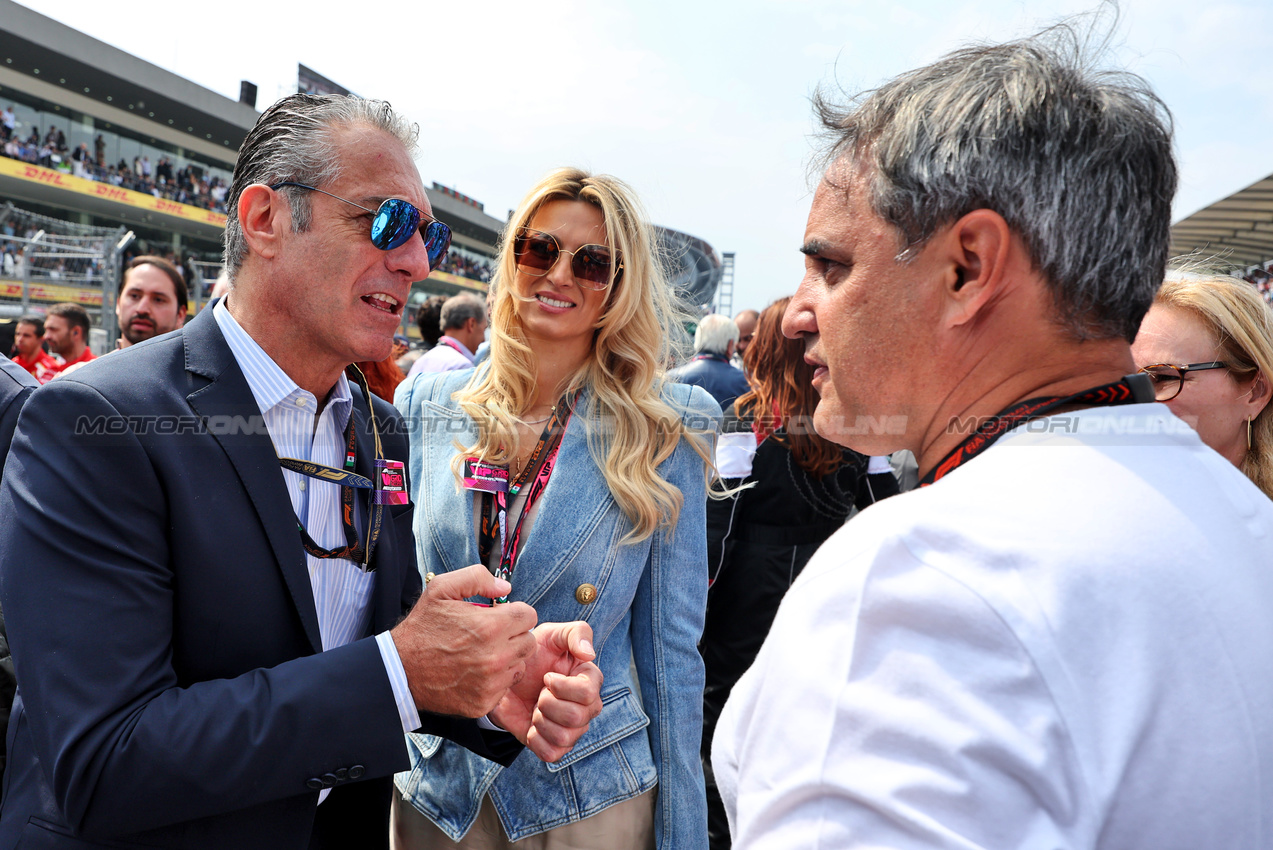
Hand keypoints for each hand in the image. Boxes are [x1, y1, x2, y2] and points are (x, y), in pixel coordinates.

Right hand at [391, 565, 537, 717]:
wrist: (399, 670)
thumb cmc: (422, 628)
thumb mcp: (442, 589)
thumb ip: (477, 578)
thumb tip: (505, 588)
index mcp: (490, 627)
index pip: (529, 616)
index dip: (514, 613)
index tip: (499, 617)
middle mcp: (495, 657)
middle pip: (529, 641)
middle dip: (514, 635)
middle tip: (491, 635)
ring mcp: (491, 683)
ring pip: (519, 665)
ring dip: (507, 658)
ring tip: (481, 653)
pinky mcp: (484, 703)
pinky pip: (505, 687)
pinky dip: (495, 680)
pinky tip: (474, 672)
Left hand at [489, 621, 603, 762]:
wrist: (506, 677)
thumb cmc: (533, 654)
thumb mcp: (551, 634)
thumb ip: (576, 633)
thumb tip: (589, 654)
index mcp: (590, 680)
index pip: (588, 694)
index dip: (562, 687)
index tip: (546, 676)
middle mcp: (587, 707)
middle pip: (576, 718)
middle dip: (548, 704)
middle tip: (538, 693)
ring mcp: (573, 728)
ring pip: (564, 737)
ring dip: (541, 721)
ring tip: (535, 707)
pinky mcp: (555, 745)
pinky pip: (552, 754)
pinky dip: (536, 740)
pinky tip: (531, 724)